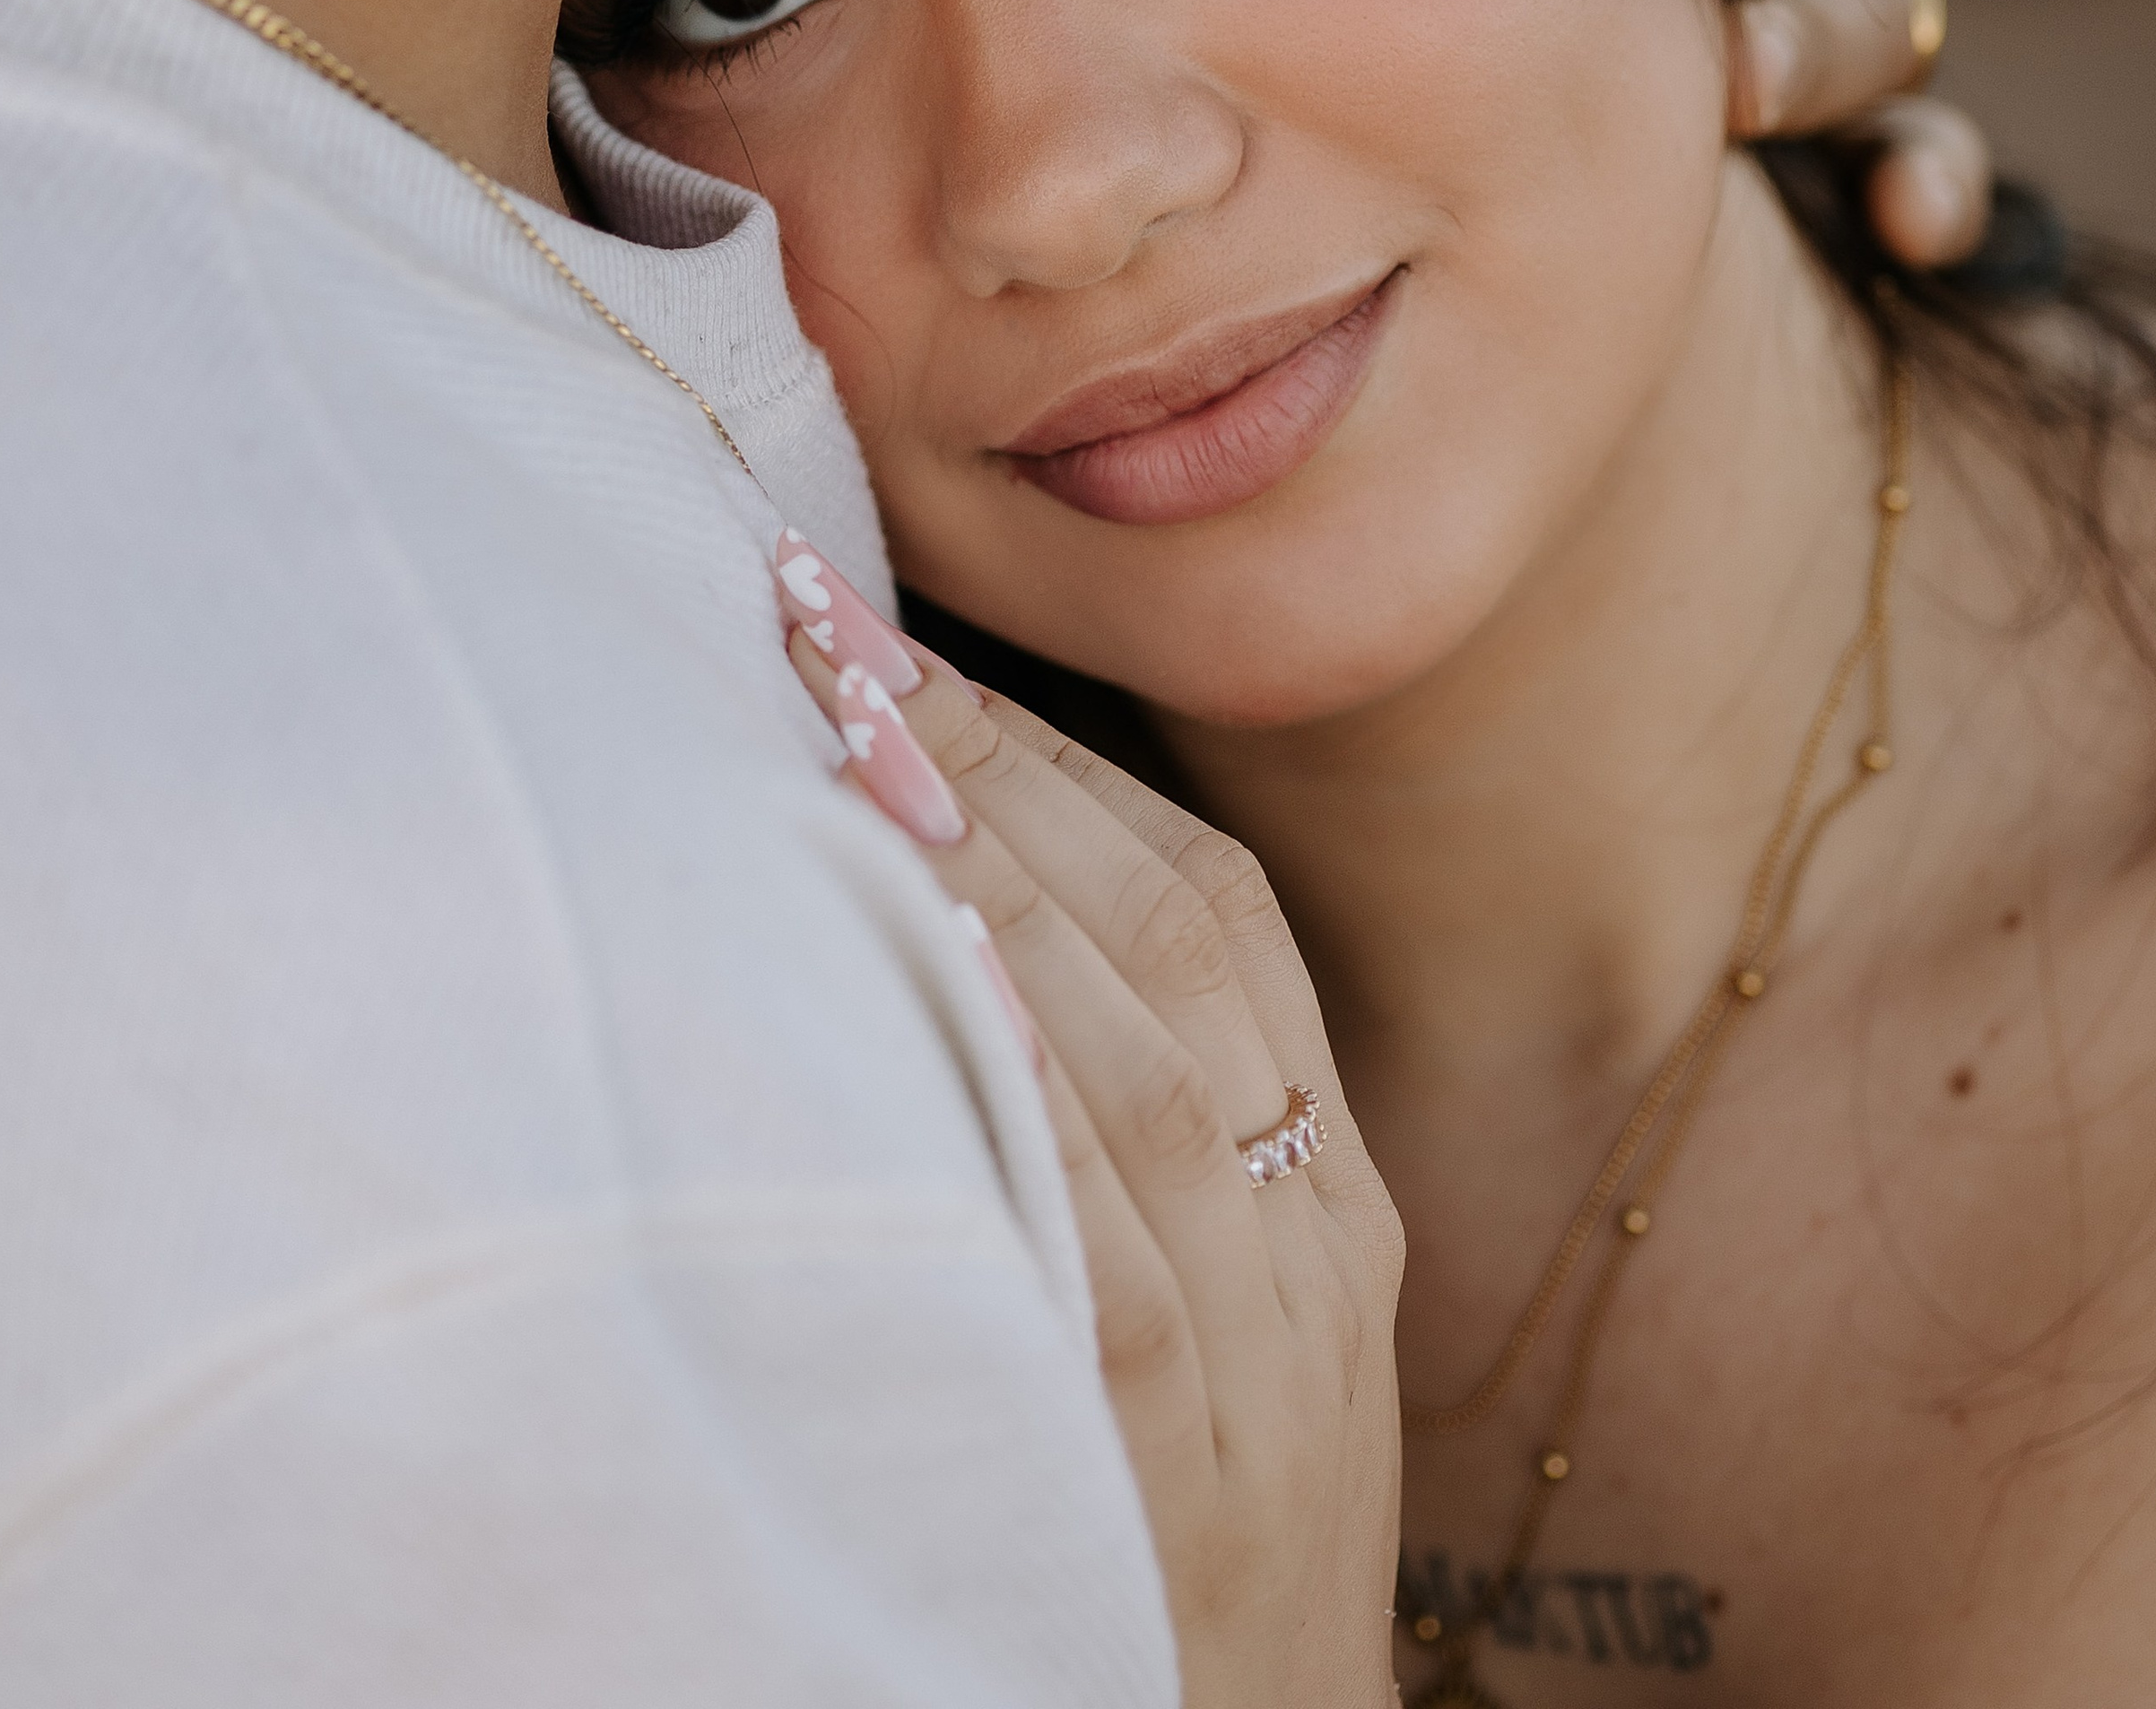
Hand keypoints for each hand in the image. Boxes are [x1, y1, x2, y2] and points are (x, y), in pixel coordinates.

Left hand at [773, 541, 1403, 1708]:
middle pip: (1162, 933)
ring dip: (975, 864)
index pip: (1214, 905)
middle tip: (819, 620)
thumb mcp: (1230, 1319)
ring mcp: (1263, 1343)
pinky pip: (1103, 1226)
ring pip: (1128, 1043)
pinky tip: (931, 950)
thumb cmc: (1199, 1533)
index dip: (1059, 756)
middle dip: (986, 758)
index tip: (907, 642)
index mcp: (1336, 1185)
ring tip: (835, 728)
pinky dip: (1024, 1073)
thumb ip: (1135, 1135)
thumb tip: (954, 917)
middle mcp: (1315, 1232)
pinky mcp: (1175, 1453)